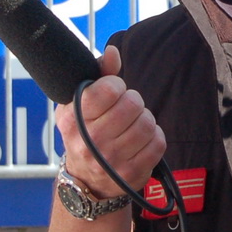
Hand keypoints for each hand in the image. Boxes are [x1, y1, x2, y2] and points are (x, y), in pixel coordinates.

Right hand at [57, 45, 164, 199]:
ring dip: (144, 120)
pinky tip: (140, 140)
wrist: (87, 180)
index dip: (116, 86)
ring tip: (132, 125)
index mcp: (73, 119)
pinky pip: (158, 143)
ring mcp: (111, 160)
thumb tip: (113, 52)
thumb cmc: (86, 133)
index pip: (107, 90)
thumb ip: (98, 75)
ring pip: (147, 123)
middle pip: (132, 104)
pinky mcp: (131, 173)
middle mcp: (90, 141)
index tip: (112, 93)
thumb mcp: (81, 104)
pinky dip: (154, 137)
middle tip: (124, 111)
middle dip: (132, 102)